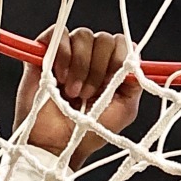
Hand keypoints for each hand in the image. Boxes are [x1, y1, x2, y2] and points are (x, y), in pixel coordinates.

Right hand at [13, 27, 142, 162]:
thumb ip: (134, 84)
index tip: (112, 82)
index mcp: (110, 69)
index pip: (122, 44)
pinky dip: (62, 54)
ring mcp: (67, 54)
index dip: (120, 58)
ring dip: (80, 66)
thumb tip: (136, 62)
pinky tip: (59, 77)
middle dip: (98, 68)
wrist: (56, 146)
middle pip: (104, 38)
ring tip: (72, 92)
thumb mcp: (124, 111)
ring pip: (83, 35)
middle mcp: (90, 58)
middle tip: (87, 95)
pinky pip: (57, 34)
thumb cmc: (88, 133)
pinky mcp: (44, 53)